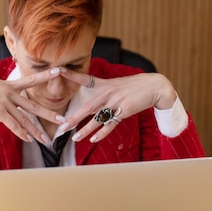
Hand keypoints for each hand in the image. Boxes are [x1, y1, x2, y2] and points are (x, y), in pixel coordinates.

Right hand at [0, 68, 65, 143]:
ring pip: (25, 120)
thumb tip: (13, 97)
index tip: (59, 70)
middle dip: (49, 114)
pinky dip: (22, 133)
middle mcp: (11, 93)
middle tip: (63, 120)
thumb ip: (6, 92)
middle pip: (34, 106)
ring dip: (36, 131)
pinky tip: (29, 139)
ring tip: (46, 140)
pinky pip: (13, 125)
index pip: (32, 79)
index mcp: (11, 85)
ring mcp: (5, 103)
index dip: (46, 75)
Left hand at [59, 69, 176, 142]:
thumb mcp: (117, 85)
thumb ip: (104, 91)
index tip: (57, 70)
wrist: (154, 86)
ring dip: (85, 129)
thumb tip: (94, 99)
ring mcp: (116, 102)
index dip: (71, 75)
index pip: (84, 79)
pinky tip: (93, 140)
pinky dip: (102, 133)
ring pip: (96, 119)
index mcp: (104, 85)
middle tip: (61, 125)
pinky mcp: (124, 111)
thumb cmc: (135, 87)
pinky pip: (110, 124)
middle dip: (73, 117)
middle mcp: (107, 93)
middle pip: (87, 107)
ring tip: (74, 138)